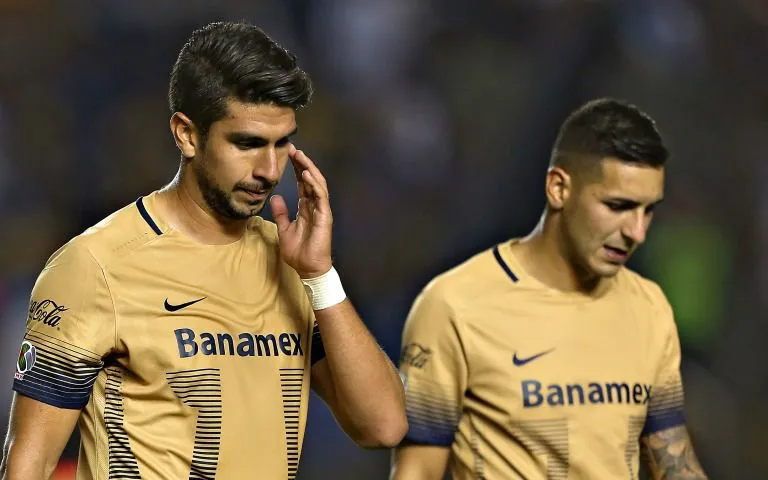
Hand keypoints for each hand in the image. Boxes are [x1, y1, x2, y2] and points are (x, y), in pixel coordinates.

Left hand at [269, 144, 332, 278]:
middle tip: (293, 149)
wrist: (308, 268)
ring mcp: (321, 210)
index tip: (288, 155)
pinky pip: (320, 196)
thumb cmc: (299, 252)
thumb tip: (274, 197)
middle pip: (310, 180)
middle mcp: (315, 206)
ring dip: (309, 169)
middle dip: (302, 163)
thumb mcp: (284, 229)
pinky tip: (306, 174)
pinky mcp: (325, 216)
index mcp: (306, 208)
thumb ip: (281, 213)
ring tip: (300, 156)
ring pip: (317, 184)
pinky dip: (314, 184)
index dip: (296, 169)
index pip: (302, 184)